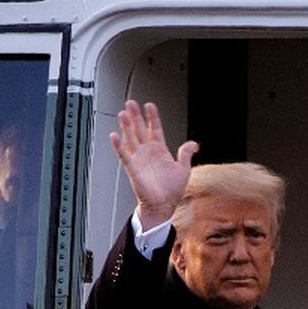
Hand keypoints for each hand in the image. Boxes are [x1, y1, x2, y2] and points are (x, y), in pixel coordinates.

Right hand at [109, 99, 196, 228]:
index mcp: (160, 150)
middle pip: (140, 129)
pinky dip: (118, 145)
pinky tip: (114, 135)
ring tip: (123, 113)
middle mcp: (148, 152)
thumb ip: (185, 154)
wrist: (164, 205)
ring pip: (131, 138)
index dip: (152, 117)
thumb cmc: (172, 190)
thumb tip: (193, 143)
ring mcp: (139, 158)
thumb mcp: (183, 169)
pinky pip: (124, 154)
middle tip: (130, 103)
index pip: (155, 129)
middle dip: (136, 116)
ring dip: (126, 126)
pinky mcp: (132, 168)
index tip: (149, 105)